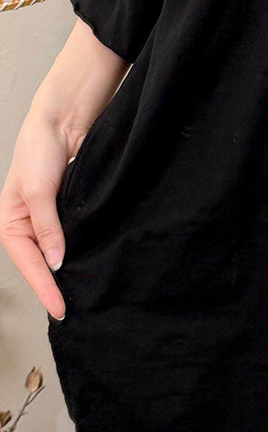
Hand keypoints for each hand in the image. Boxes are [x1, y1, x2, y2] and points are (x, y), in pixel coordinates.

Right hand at [0, 113, 78, 320]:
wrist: (64, 120)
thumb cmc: (39, 149)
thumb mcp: (38, 191)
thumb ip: (48, 227)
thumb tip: (56, 261)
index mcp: (11, 222)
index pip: (28, 263)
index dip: (43, 287)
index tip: (58, 309)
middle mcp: (30, 224)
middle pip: (41, 264)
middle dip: (53, 286)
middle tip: (70, 311)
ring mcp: (50, 218)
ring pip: (58, 253)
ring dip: (68, 272)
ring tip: (81, 296)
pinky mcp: (70, 210)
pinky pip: (74, 237)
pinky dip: (81, 251)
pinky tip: (91, 264)